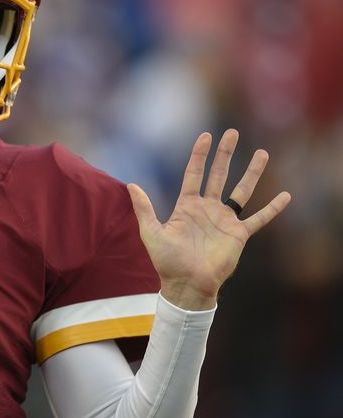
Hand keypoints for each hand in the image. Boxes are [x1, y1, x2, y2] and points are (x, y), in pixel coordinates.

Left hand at [127, 129, 290, 309]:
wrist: (187, 285)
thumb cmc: (167, 261)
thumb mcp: (152, 232)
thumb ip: (144, 208)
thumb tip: (131, 185)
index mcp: (187, 205)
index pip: (194, 173)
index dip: (199, 155)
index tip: (205, 136)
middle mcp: (207, 209)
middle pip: (218, 174)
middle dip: (225, 154)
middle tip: (232, 133)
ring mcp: (224, 220)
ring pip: (241, 190)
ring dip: (252, 172)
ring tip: (262, 153)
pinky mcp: (239, 234)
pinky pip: (259, 218)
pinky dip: (273, 208)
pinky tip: (286, 195)